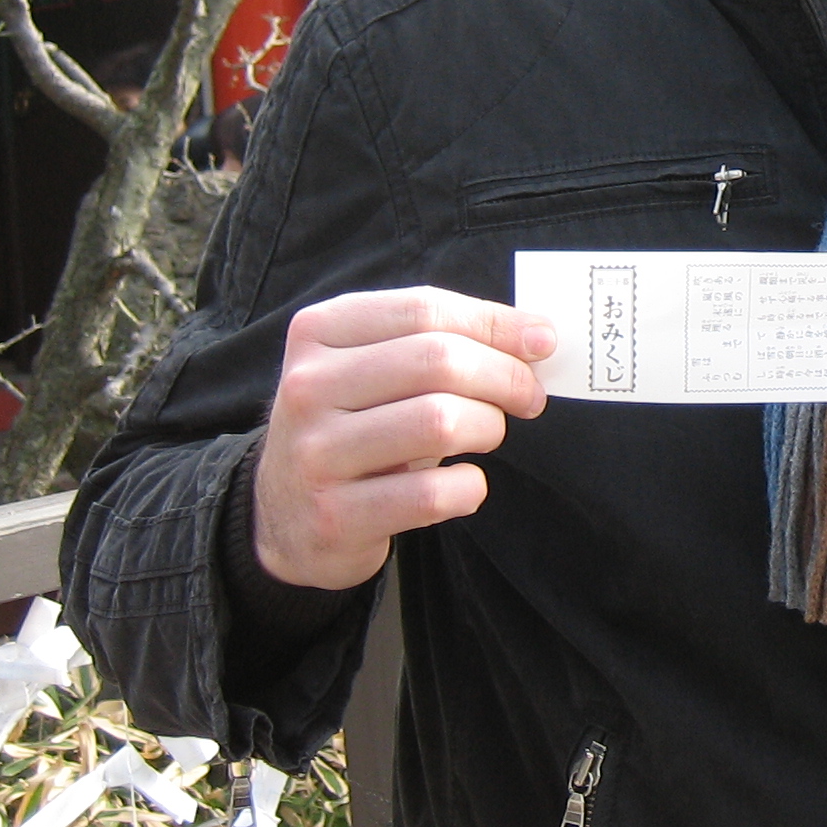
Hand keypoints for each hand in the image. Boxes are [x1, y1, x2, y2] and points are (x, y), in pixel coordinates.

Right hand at [253, 288, 555, 588]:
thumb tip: (536, 335)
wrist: (284, 516)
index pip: (425, 309)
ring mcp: (316, 454)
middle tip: (529, 396)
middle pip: (439, 360)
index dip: (497, 323)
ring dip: (488, 427)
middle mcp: (308, 387)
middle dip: (505, 376)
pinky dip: (469, 487)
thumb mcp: (374, 370)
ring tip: (488, 434)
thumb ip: (440, 341)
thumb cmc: (352, 427)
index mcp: (319, 333)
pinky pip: (432, 494)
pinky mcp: (335, 517)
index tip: (542, 341)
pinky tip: (464, 485)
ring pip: (440, 421)